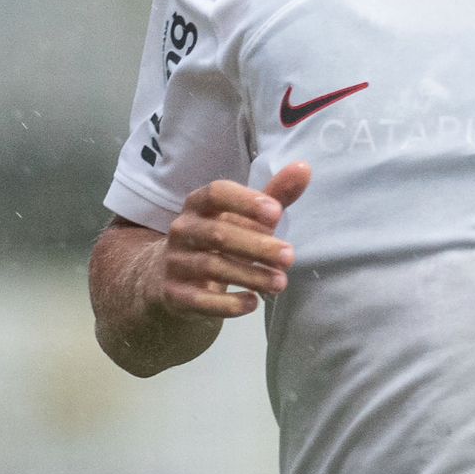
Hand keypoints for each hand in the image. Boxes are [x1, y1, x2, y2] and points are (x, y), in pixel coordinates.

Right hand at [159, 162, 310, 320]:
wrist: (169, 275)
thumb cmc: (218, 238)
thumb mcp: (243, 216)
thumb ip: (273, 195)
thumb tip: (305, 169)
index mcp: (198, 203)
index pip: (216, 193)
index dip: (245, 201)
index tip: (276, 214)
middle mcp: (183, 229)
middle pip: (218, 234)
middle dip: (257, 246)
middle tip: (290, 256)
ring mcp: (175, 262)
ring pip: (212, 267)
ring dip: (250, 276)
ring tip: (280, 282)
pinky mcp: (173, 293)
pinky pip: (199, 300)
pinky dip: (227, 304)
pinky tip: (252, 304)